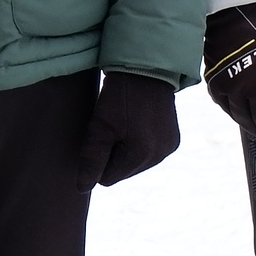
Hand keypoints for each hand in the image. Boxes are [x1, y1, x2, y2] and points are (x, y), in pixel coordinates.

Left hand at [76, 72, 180, 189]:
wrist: (146, 67)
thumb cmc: (119, 96)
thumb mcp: (99, 126)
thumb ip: (91, 160)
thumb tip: (82, 188)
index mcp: (141, 155)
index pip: (106, 178)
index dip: (97, 158)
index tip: (100, 133)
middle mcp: (159, 156)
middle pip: (122, 172)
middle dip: (113, 154)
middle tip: (112, 125)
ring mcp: (169, 148)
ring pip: (135, 163)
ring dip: (127, 149)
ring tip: (125, 121)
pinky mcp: (173, 139)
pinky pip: (149, 152)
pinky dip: (140, 142)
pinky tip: (137, 122)